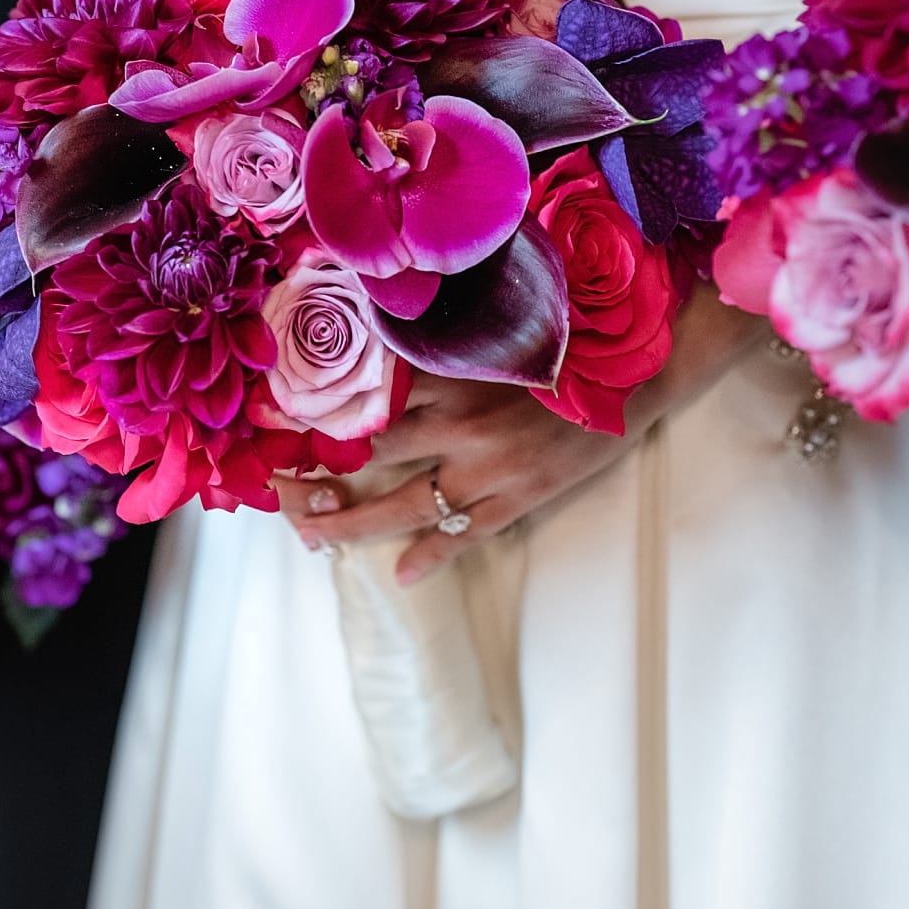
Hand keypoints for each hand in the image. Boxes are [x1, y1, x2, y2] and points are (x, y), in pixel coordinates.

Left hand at [276, 373, 638, 585]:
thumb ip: (437, 345)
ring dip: (354, 523)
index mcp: (451, 374)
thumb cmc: (562, 344)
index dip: (316, 414)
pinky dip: (429, 557)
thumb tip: (377, 347)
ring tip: (315, 536)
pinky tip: (401, 573)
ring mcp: (489, 469)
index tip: (274, 426)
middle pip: (371, 453)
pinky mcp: (519, 498)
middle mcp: (461, 424)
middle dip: (320, 473)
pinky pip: (463, 536)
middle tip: (280, 489)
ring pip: (404, 505)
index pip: (366, 396)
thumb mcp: (493, 335)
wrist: (634, 377)